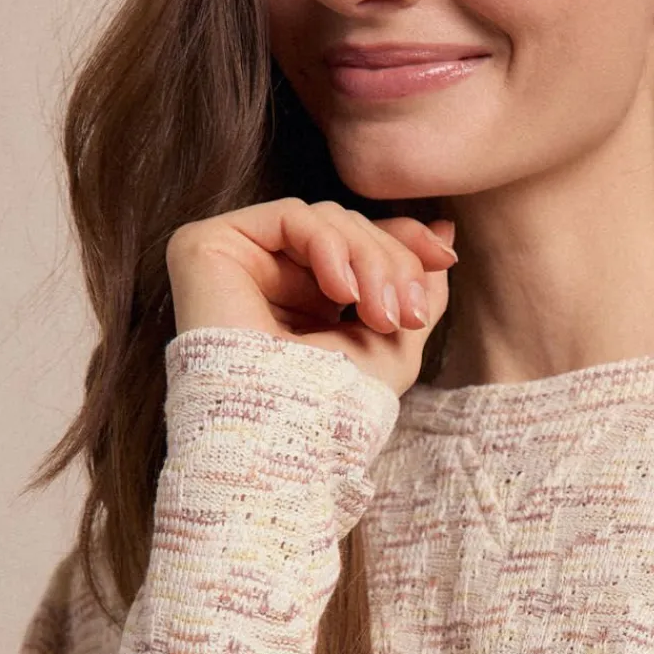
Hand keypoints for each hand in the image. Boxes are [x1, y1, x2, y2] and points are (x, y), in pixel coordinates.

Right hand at [165, 199, 456, 399]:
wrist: (284, 437)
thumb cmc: (334, 409)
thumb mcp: (394, 343)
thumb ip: (417, 286)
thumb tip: (445, 233)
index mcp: (304, 303)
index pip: (355, 246)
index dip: (402, 241)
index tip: (444, 257)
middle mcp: (267, 280)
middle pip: (346, 229)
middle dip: (391, 261)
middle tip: (406, 313)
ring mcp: (235, 262)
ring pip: (324, 220)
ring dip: (368, 259)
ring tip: (379, 313)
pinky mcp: (207, 246)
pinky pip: (288, 216)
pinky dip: (329, 245)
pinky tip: (341, 292)